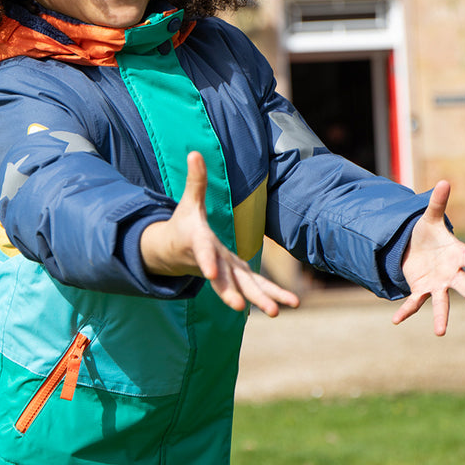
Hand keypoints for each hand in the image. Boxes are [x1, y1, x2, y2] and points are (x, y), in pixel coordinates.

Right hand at [140, 151, 299, 316]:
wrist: (173, 253)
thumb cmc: (183, 225)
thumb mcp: (188, 203)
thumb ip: (195, 181)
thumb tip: (195, 152)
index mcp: (198, 244)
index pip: (203, 252)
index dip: (207, 261)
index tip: (211, 274)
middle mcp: (213, 263)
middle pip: (224, 279)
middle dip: (233, 293)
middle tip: (242, 307)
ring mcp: (226, 273)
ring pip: (243, 288)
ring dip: (260, 299)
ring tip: (276, 312)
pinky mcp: (236, 277)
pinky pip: (255, 287)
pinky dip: (271, 295)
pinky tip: (291, 302)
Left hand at [393, 180, 464, 335]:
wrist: (412, 248)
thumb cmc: (427, 234)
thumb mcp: (428, 218)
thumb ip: (437, 203)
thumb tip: (443, 181)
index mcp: (458, 255)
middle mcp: (451, 274)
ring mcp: (437, 284)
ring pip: (442, 303)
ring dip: (441, 317)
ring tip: (440, 332)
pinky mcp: (421, 290)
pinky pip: (414, 303)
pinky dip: (405, 311)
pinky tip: (395, 319)